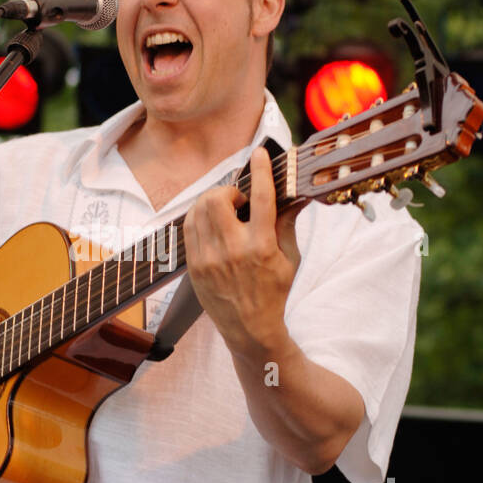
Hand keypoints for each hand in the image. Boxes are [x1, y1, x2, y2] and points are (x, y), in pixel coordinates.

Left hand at [183, 145, 302, 358]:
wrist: (249, 330)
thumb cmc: (274, 293)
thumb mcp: (290, 259)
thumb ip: (287, 223)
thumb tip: (294, 193)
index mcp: (261, 248)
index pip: (261, 198)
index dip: (260, 170)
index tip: (259, 153)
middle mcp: (232, 251)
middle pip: (218, 198)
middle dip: (228, 190)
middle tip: (239, 200)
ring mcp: (209, 259)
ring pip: (198, 210)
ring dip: (212, 201)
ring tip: (225, 210)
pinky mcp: (194, 266)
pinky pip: (189, 228)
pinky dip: (198, 216)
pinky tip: (211, 223)